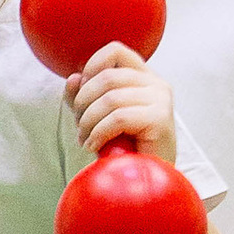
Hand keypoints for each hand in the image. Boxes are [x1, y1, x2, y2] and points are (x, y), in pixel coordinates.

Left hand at [69, 44, 175, 163]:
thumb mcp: (97, 117)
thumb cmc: (123, 150)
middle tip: (80, 126)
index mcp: (144, 77)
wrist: (147, 182)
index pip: (115, 50)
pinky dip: (98, 132)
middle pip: (107, 77)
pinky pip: (118, 117)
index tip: (82, 94)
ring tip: (85, 139)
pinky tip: (94, 146)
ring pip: (110, 98)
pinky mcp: (160, 118)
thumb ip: (83, 96)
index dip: (91, 67)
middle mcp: (157, 84)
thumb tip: (73, 79)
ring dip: (88, 121)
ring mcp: (161, 99)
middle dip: (83, 102)